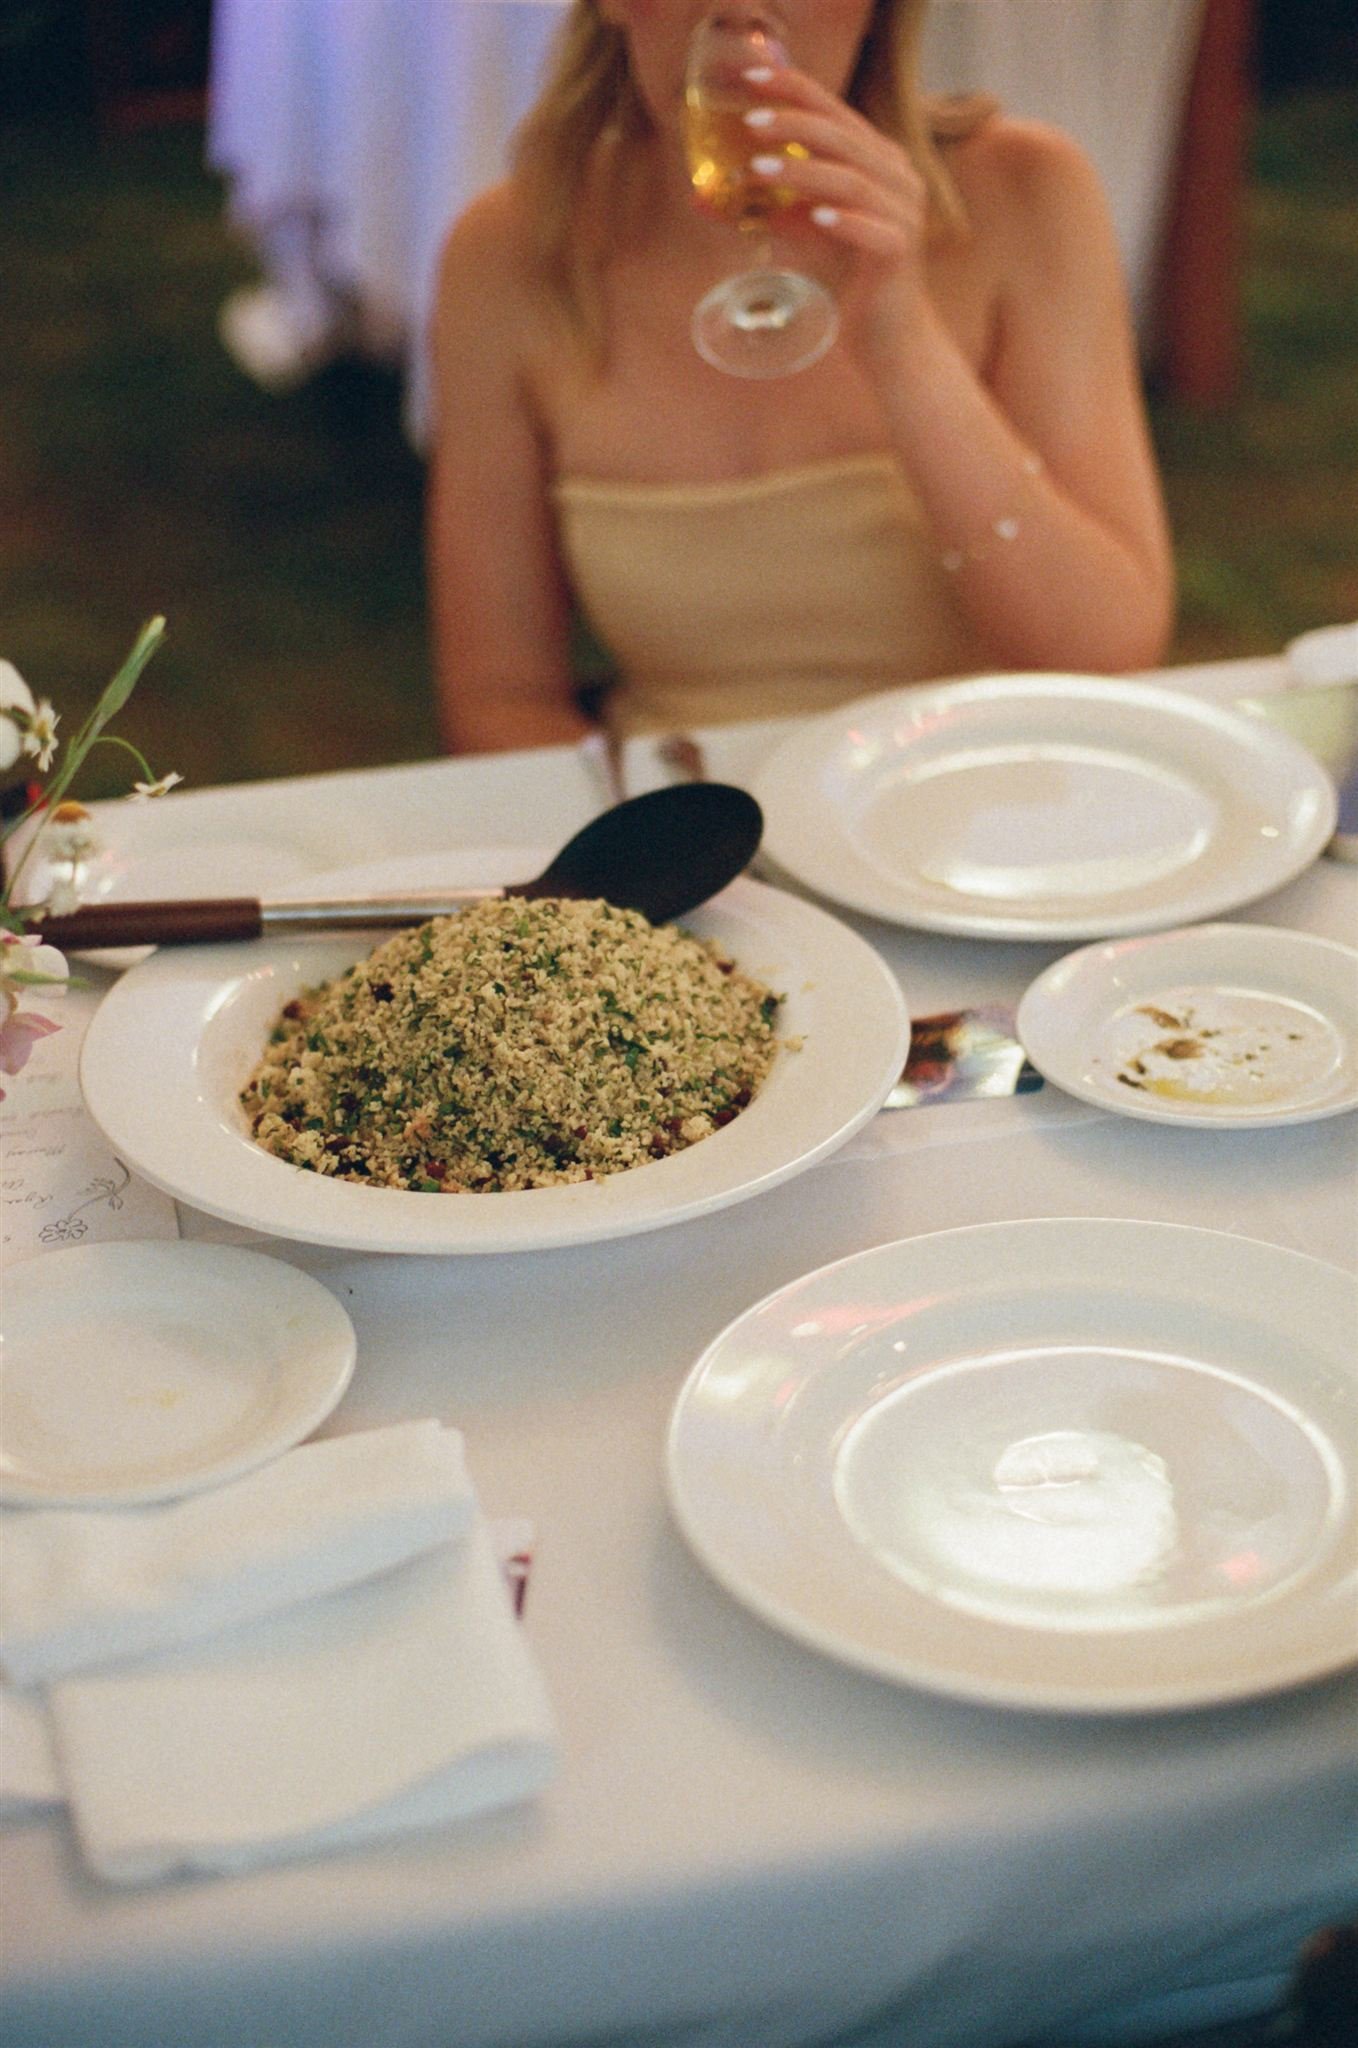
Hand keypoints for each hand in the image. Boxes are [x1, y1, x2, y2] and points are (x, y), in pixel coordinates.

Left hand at [741, 61, 937, 367]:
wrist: (888, 334)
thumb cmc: (847, 278)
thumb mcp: (802, 234)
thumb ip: (766, 210)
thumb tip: (702, 201)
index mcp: (876, 160)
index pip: (833, 111)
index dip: (795, 89)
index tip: (751, 77)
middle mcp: (897, 176)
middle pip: (843, 137)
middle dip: (794, 125)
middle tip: (749, 122)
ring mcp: (904, 212)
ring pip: (852, 180)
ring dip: (804, 172)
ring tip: (760, 170)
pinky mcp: (901, 250)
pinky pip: (873, 228)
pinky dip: (843, 220)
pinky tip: (814, 216)